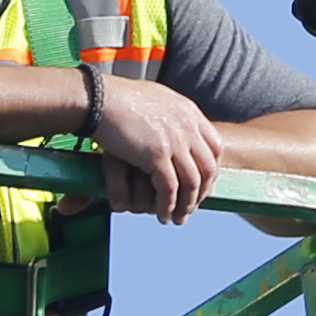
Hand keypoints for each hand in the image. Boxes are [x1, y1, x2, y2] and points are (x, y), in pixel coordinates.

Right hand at [90, 76, 224, 226]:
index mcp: (189, 113)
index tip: (203, 185)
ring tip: (178, 218)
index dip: (212, 170)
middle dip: (203, 192)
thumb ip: (171, 112)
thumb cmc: (119, 98)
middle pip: (208, 167)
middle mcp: (187, 127)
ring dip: (186, 204)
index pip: (216, 147)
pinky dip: (167, 204)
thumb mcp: (156, 98)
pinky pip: (169, 187)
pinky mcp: (156, 155)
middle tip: (192, 207)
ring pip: (191, 182)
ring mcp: (174, 141)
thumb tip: (172, 118)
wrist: (100, 99)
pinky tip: (162, 213)